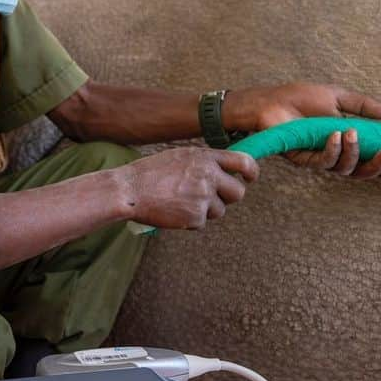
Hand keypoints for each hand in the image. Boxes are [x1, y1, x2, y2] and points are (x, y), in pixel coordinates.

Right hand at [118, 147, 258, 229]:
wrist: (129, 191)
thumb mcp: (179, 158)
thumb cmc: (149, 174)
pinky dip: (189, 221)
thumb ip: (202, 163)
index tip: (250, 178)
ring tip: (180, 202)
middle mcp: (208, 175)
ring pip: (219, 210)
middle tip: (211, 198)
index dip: (251, 171)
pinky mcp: (196, 217)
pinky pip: (201, 222)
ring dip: (205, 211)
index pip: (243, 161)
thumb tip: (223, 172)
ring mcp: (203, 197)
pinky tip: (172, 211)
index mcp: (205, 157)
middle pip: (238, 192)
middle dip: (227, 197)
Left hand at [226, 83, 380, 182]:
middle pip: (360, 171)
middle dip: (377, 166)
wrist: (271, 100)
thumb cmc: (300, 98)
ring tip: (352, 133)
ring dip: (353, 152)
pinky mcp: (303, 159)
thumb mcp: (337, 97)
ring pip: (344, 169)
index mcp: (343, 141)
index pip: (367, 160)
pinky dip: (332, 150)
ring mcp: (318, 158)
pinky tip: (334, 136)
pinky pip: (323, 162)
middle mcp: (333, 153)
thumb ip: (363, 106)